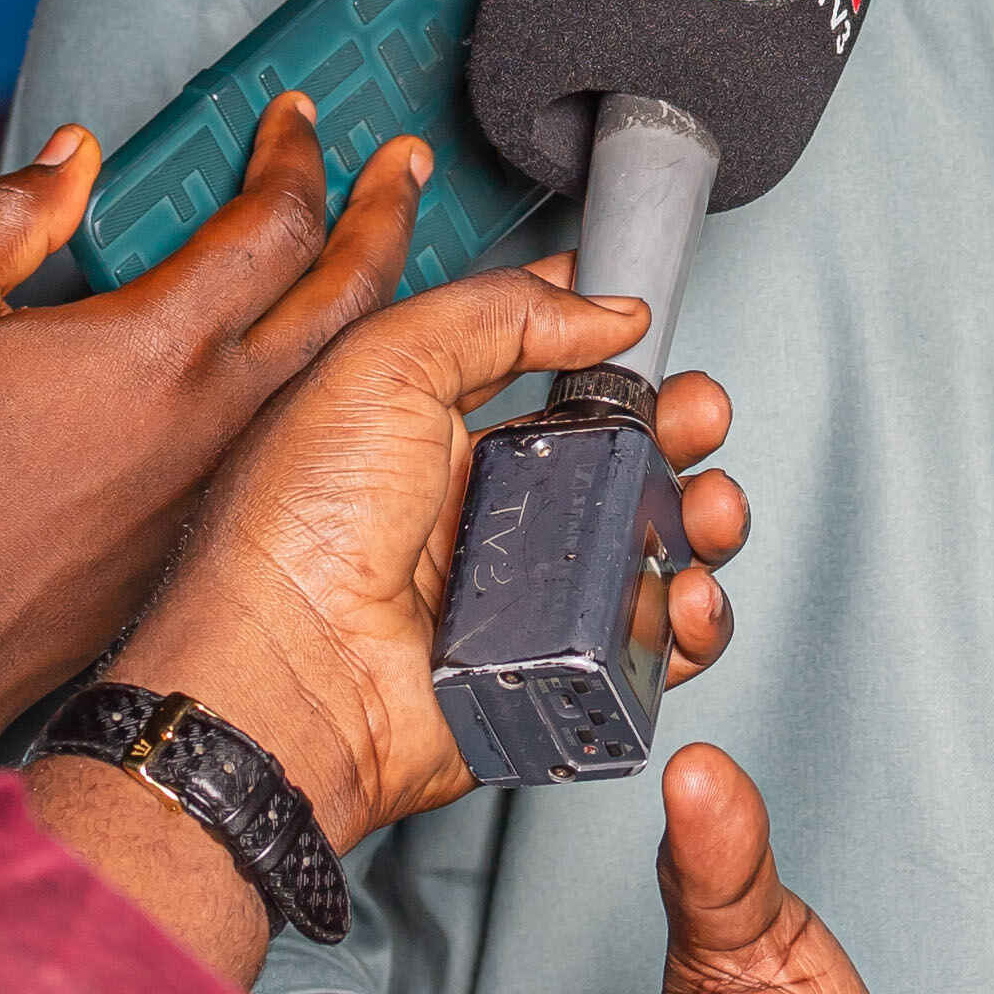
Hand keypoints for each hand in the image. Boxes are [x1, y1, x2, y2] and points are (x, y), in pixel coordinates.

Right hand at [0, 98, 426, 752]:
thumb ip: (7, 214)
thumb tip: (75, 158)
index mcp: (160, 343)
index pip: (275, 223)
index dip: (295, 155)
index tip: (296, 116)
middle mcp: (218, 406)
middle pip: (349, 289)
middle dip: (387, 210)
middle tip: (405, 161)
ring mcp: (228, 472)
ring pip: (336, 362)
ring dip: (368, 290)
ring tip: (380, 241)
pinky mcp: (212, 521)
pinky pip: (297, 423)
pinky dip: (326, 365)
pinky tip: (308, 347)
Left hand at [127, 262, 748, 852]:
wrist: (289, 684)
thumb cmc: (296, 535)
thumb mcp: (381, 364)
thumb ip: (497, 312)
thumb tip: (600, 308)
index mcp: (431, 429)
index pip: (540, 362)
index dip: (599, 337)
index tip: (642, 322)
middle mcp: (480, 508)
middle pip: (615, 449)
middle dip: (675, 421)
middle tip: (693, 413)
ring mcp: (520, 592)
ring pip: (648, 540)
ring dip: (698, 512)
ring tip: (704, 506)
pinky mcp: (551, 667)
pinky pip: (649, 640)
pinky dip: (690, 616)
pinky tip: (685, 589)